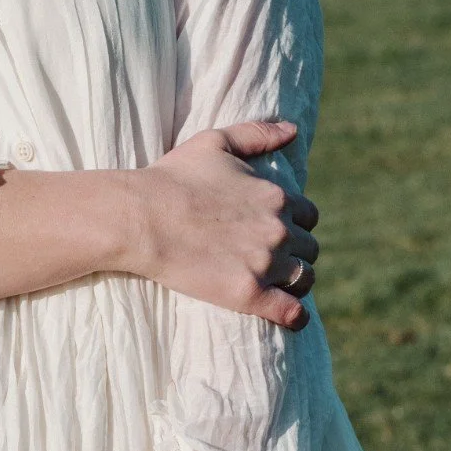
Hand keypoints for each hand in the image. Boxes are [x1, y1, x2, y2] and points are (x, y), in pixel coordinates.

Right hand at [111, 119, 318, 331]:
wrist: (141, 218)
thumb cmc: (172, 178)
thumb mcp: (216, 142)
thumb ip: (257, 134)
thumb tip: (293, 131)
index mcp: (276, 197)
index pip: (308, 216)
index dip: (297, 225)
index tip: (281, 233)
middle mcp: (278, 230)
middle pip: (309, 248)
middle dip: (297, 253)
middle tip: (277, 262)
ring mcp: (265, 264)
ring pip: (304, 278)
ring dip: (298, 283)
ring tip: (284, 288)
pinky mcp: (248, 294)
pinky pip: (289, 311)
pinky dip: (296, 316)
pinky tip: (294, 320)